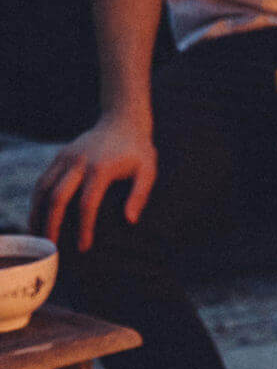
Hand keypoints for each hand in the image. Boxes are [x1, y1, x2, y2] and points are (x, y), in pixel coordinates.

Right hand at [33, 111, 156, 252]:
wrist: (122, 121)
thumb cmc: (138, 151)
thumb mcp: (148, 171)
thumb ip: (140, 195)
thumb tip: (130, 221)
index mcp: (101, 168)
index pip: (87, 203)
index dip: (84, 226)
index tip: (84, 247)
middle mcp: (78, 162)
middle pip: (57, 196)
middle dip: (52, 223)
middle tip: (51, 247)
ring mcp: (65, 158)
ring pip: (43, 187)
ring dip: (36, 212)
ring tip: (36, 235)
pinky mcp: (59, 156)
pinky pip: (42, 179)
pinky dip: (37, 199)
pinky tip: (36, 216)